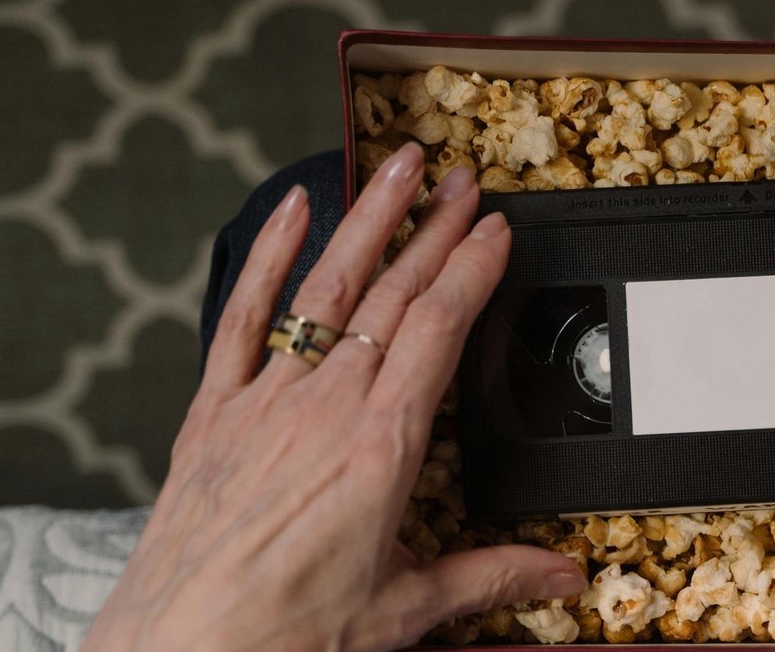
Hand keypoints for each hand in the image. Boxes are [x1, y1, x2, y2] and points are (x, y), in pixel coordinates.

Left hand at [82, 144, 583, 651]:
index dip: (473, 268)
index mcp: (381, 448)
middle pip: (392, 293)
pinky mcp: (214, 415)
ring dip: (366, 220)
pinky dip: (267, 259)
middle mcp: (324, 409)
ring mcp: (265, 403)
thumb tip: (560, 574)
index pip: (439, 327)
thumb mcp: (403, 610)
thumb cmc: (280, 636)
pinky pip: (243, 319)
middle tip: (465, 182)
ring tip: (397, 169)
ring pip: (325, 289)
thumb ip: (489, 578)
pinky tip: (290, 214)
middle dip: (434, 228)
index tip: (498, 230)